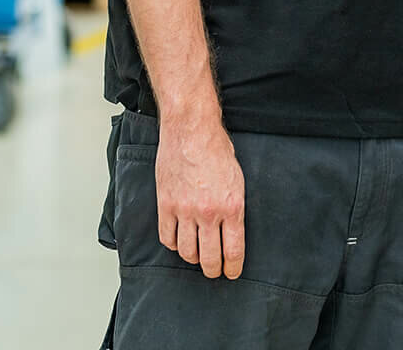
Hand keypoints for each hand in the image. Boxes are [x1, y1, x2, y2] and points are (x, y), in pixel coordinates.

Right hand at [156, 117, 245, 278]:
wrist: (191, 130)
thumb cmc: (216, 149)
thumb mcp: (237, 179)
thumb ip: (234, 208)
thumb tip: (231, 231)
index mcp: (232, 206)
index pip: (233, 251)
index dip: (232, 268)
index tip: (231, 273)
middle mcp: (208, 212)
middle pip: (209, 258)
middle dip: (213, 269)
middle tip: (213, 270)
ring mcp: (185, 210)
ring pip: (187, 252)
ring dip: (193, 258)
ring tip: (197, 256)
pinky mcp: (165, 204)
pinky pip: (167, 237)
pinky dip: (173, 244)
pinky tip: (179, 240)